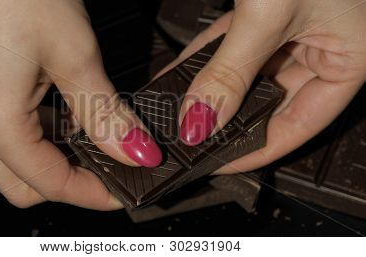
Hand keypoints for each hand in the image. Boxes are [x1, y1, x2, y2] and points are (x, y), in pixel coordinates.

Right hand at [0, 0, 161, 208]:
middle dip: (67, 184)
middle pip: (22, 184)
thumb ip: (104, 113)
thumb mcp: (75, 55)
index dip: (91, 194)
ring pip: (11, 161)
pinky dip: (36, 135)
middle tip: (108, 169)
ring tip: (92, 140)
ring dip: (53, 159)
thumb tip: (133, 150)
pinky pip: (2, 131)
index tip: (122, 189)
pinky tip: (64, 115)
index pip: (48, 183)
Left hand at [160, 0, 365, 173]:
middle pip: (266, 103)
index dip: (252, 150)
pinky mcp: (271, 14)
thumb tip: (200, 119)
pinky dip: (208, 60)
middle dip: (223, 120)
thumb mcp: (272, 15)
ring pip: (246, 76)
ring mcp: (296, 32)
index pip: (295, 126)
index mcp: (349, 63)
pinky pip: (235, 46)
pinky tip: (180, 76)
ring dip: (208, 91)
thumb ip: (232, 71)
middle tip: (185, 136)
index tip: (212, 159)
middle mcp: (324, 51)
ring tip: (173, 110)